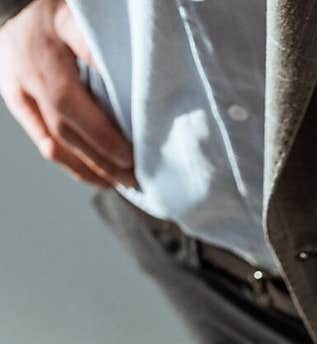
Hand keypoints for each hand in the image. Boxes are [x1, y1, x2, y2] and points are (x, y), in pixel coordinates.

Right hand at [0, 0, 134, 186]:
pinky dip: (69, 162)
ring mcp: (19, 98)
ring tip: (116, 183)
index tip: (131, 158)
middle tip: (134, 179)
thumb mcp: (73, 19)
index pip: (74, 113)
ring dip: (87, 170)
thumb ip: (94, 49)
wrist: (10, 2)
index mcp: (44, 66)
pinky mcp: (16, 102)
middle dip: (101, 163)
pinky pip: (43, 141)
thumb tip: (125, 80)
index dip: (102, 141)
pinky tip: (90, 174)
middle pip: (66, 137)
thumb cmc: (46, 7)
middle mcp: (28, 87)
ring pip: (53, 147)